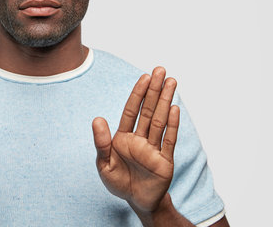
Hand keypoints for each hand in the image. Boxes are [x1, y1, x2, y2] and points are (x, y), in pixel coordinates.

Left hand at [92, 67, 179, 212]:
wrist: (136, 201)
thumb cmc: (118, 182)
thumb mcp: (104, 165)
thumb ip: (101, 143)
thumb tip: (97, 119)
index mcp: (124, 137)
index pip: (132, 111)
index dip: (138, 94)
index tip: (144, 77)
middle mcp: (140, 138)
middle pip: (148, 110)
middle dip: (154, 90)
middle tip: (160, 70)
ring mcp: (154, 148)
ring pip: (160, 120)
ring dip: (166, 100)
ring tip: (172, 82)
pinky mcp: (165, 160)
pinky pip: (168, 140)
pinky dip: (172, 124)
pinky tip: (174, 108)